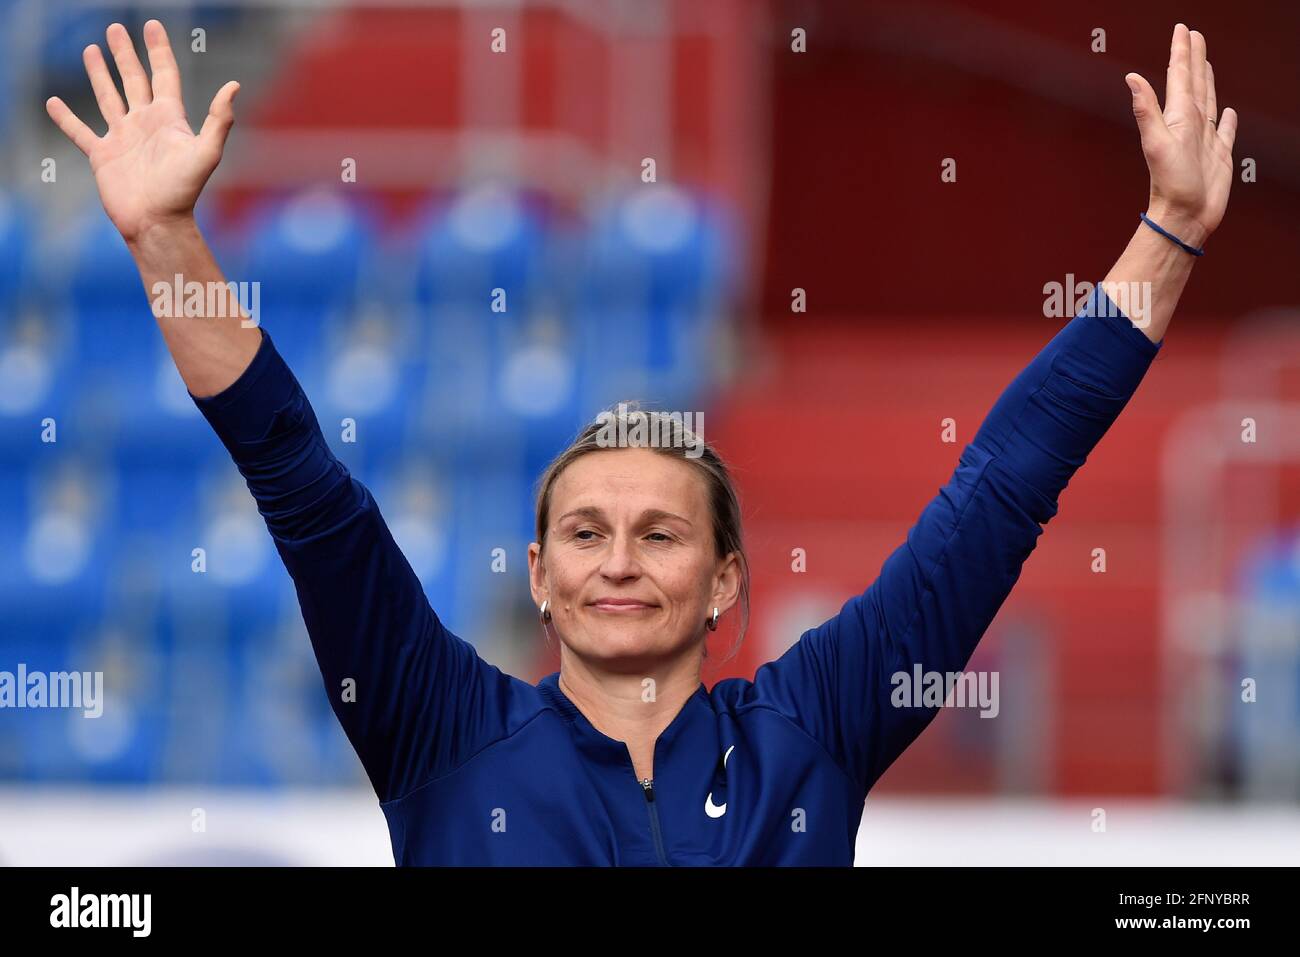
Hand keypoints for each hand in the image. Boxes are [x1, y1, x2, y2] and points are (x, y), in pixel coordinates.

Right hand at [45, 20, 238, 245]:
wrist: (157, 222)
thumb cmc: (183, 190)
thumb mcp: (206, 152)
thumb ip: (219, 119)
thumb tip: (234, 86)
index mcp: (169, 119)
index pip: (164, 75)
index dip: (158, 51)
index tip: (152, 26)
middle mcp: (145, 124)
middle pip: (134, 80)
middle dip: (126, 55)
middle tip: (116, 29)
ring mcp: (123, 138)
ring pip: (108, 98)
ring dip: (100, 75)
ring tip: (92, 50)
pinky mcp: (102, 156)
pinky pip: (80, 132)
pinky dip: (66, 118)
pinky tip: (55, 103)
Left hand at [1125, 23, 1237, 245]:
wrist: (1184, 216)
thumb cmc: (1170, 185)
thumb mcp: (1156, 143)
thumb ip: (1146, 110)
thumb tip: (1131, 78)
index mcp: (1177, 118)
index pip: (1179, 77)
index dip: (1181, 52)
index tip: (1182, 30)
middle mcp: (1190, 125)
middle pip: (1194, 83)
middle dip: (1194, 58)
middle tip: (1194, 36)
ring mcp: (1205, 139)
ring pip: (1208, 100)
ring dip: (1208, 81)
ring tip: (1207, 64)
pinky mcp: (1219, 155)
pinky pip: (1225, 131)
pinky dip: (1226, 120)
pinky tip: (1226, 111)